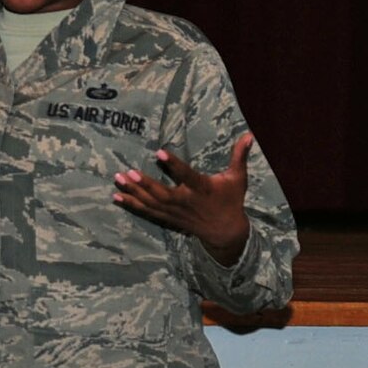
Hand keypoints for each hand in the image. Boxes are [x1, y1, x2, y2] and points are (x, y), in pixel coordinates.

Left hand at [111, 132, 252, 264]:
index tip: (160, 152)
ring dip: (133, 192)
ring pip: (152, 203)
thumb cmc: (231, 200)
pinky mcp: (169, 218)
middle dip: (145, 184)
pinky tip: (117, 197)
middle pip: (163, 194)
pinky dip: (132, 205)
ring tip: (117, 180)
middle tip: (128, 172)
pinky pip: (148, 212)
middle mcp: (186, 202)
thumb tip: (249, 134)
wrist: (225, 232)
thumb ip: (240, 156)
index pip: (187, 176)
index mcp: (202, 189)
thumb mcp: (237, 178)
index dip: (174, 165)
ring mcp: (176, 212)